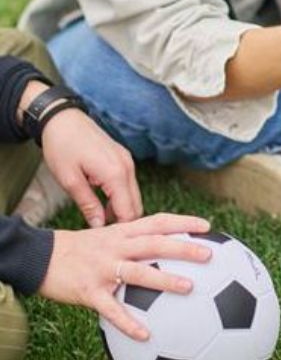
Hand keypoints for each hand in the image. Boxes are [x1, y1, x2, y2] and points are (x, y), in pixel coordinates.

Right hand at [38, 213, 211, 340]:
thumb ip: (134, 238)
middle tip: (209, 254)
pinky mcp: (89, 291)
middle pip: (155, 243)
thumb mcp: (109, 234)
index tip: (206, 226)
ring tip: (189, 287)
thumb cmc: (82, 247)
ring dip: (165, 281)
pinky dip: (129, 323)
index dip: (183, 222)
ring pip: (139, 272)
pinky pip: (112, 309)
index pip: (158, 222)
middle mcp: (117, 246)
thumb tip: (165, 244)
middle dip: (183, 247)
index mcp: (123, 231)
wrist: (41, 256)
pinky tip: (146, 335)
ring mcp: (104, 268)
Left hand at [40, 106, 141, 227]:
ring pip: (133, 195)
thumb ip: (88, 204)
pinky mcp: (122, 159)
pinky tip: (103, 206)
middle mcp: (127, 167)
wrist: (64, 119)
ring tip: (101, 224)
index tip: (108, 244)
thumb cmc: (63, 147)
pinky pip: (128, 184)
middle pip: (136, 204)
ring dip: (121, 210)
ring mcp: (127, 161)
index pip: (128, 211)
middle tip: (105, 239)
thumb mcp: (70, 180)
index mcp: (116, 173)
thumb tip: (99, 226)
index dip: (120, 230)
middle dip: (124, 222)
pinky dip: (120, 198)